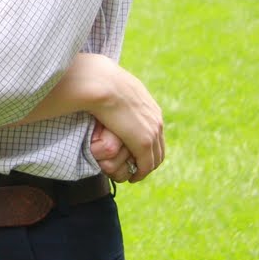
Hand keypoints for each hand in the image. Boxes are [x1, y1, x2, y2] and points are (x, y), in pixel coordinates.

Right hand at [87, 60, 164, 181]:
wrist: (100, 82)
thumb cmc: (99, 83)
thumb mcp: (114, 88)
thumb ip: (117, 95)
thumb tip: (108, 94)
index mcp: (150, 107)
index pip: (155, 132)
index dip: (146, 146)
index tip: (132, 154)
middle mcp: (156, 119)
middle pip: (159, 147)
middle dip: (147, 161)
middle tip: (134, 169)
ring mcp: (152, 130)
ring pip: (155, 158)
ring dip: (143, 169)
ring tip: (132, 175)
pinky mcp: (144, 142)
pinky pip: (146, 165)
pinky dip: (140, 173)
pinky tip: (131, 177)